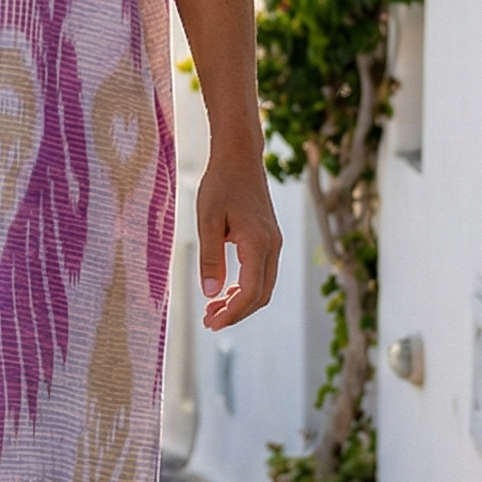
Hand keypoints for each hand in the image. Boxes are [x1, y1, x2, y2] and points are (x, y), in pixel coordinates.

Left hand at [196, 144, 280, 328]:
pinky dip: (245, 288)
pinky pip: (261, 273)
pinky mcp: (269, 239)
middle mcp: (272, 247)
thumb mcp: (207, 220)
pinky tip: (224, 290)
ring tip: (212, 309)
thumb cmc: (220, 184)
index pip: (250, 293)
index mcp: (258, 244)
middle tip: (208, 321)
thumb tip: (211, 294)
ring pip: (263, 286)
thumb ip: (210, 258)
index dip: (231, 313)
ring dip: (240, 302)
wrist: (239, 157)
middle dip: (236, 313)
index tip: (210, 324)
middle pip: (260, 295)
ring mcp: (274, 243)